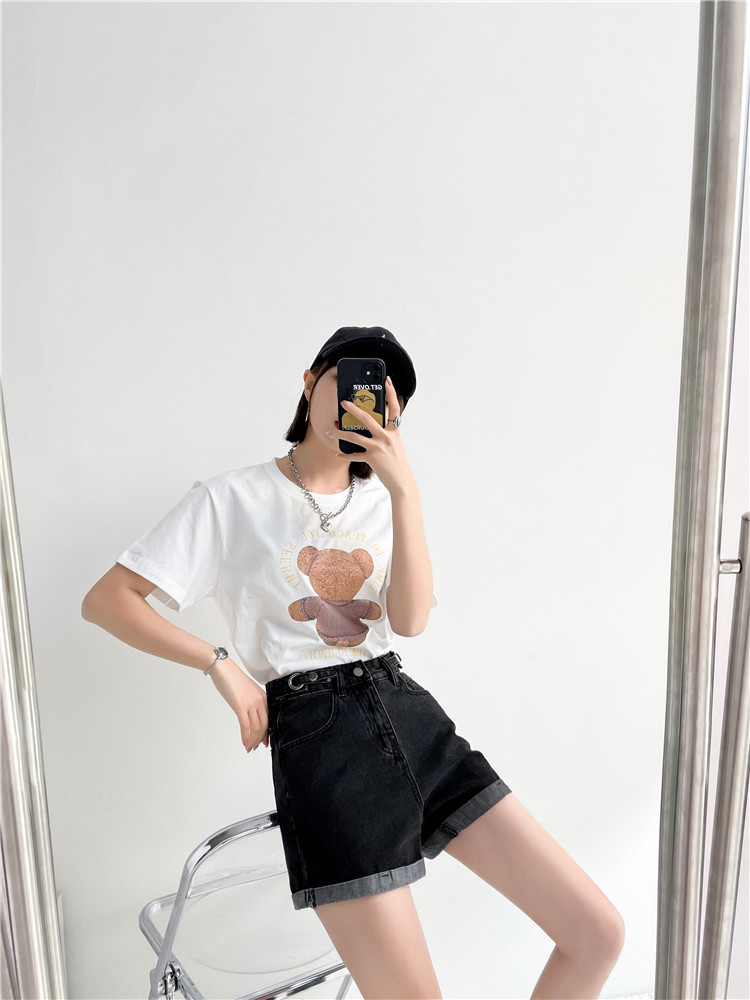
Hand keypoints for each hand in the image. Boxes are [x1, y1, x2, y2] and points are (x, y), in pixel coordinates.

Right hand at [209, 658, 268, 751]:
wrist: (223, 669)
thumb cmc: (233, 679)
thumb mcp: (248, 691)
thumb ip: (252, 702)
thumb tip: (251, 716)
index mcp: (263, 697)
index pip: (269, 719)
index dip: (267, 733)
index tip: (265, 742)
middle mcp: (260, 701)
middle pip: (264, 726)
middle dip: (260, 739)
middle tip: (254, 747)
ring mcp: (251, 703)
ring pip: (256, 728)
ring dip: (253, 740)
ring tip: (248, 747)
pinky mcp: (240, 706)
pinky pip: (246, 725)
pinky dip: (246, 737)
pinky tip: (244, 743)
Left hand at [328, 375, 414, 494]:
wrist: (402, 481)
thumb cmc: (397, 461)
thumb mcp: (394, 443)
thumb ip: (385, 432)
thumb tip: (371, 422)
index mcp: (394, 430)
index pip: (394, 407)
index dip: (391, 393)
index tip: (387, 380)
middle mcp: (387, 436)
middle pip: (367, 418)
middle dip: (353, 409)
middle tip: (342, 402)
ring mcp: (379, 447)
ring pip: (354, 436)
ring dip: (339, 434)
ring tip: (328, 432)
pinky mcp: (372, 458)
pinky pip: (354, 454)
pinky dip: (344, 454)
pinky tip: (337, 453)